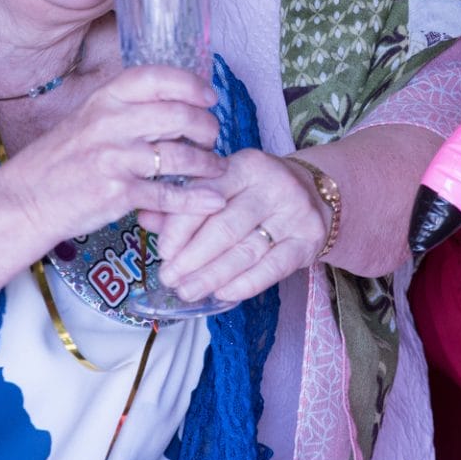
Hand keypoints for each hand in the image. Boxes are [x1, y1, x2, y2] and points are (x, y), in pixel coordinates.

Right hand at [0, 66, 228, 244]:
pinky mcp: (118, 193)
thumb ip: (126, 110)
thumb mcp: (87, 120)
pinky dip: (197, 199)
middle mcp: (109, 123)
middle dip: (206, 126)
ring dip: (207, 163)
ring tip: (215, 167)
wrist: (24, 199)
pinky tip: (212, 199)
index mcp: (104, 99)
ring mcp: (114, 158)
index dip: (191, 85)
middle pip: (178, 115)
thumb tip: (176, 102)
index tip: (209, 97)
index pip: (157, 78)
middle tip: (212, 136)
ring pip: (180, 155)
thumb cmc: (60, 161)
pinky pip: (169, 194)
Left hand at [137, 149, 328, 303]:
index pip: (207, 195)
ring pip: (245, 252)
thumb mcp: (223, 185)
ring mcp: (295, 213)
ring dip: (211, 277)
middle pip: (225, 228)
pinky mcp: (308, 240)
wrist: (317, 194)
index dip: (180, 227)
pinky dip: (242, 285)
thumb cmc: (256, 191)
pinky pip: (271, 269)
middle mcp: (274, 185)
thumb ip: (185, 201)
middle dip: (192, 258)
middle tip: (169, 278)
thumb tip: (144, 215)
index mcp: (246, 165)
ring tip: (187, 291)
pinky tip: (221, 294)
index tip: (163, 252)